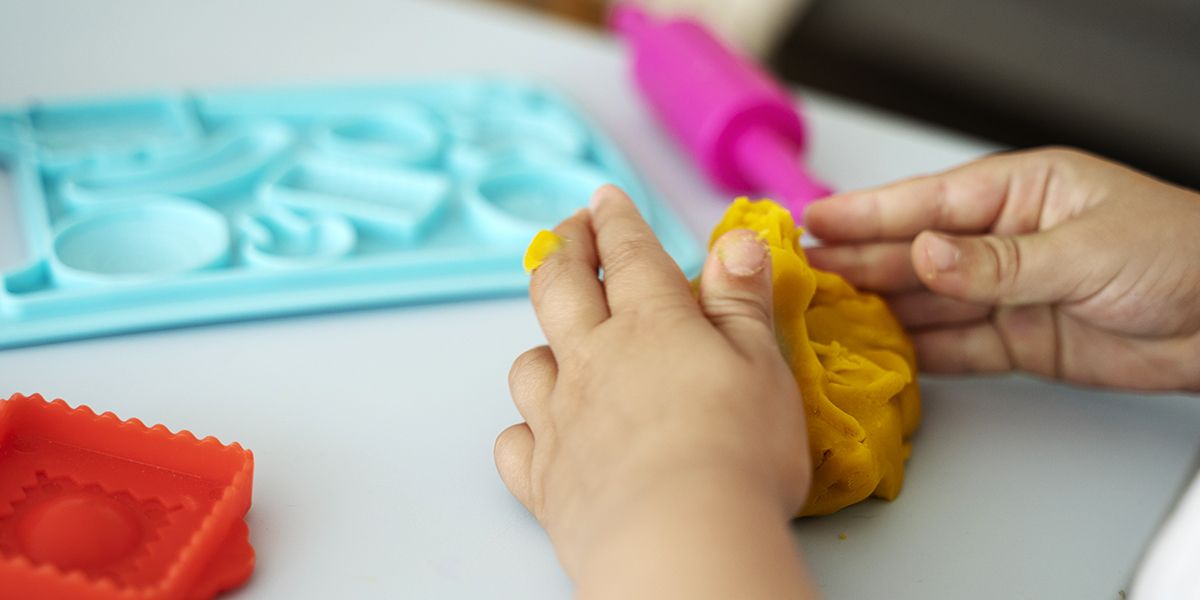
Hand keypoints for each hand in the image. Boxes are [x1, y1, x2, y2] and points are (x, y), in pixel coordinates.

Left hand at [495, 185, 814, 597]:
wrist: (679, 540)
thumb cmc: (735, 452)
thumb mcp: (762, 365)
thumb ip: (742, 301)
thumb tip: (735, 240)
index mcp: (651, 325)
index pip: (627, 253)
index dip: (615, 220)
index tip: (604, 198)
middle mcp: (594, 361)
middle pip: (560, 287)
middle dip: (563, 249)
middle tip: (568, 231)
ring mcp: (561, 420)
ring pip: (529, 363)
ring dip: (542, 343)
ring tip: (558, 341)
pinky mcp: (544, 479)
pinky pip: (514, 443)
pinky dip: (523, 432)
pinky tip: (540, 434)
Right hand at [805, 148, 1199, 391]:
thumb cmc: (1182, 255)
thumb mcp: (1083, 249)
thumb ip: (996, 262)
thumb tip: (924, 255)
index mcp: (1019, 193)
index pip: (927, 203)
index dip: (865, 213)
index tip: (812, 221)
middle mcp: (1004, 241)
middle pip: (916, 254)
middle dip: (860, 263)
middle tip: (803, 275)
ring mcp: (1009, 293)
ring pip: (929, 303)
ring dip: (880, 311)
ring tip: (825, 319)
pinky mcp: (1021, 342)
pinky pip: (957, 347)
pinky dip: (921, 354)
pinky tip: (882, 355)